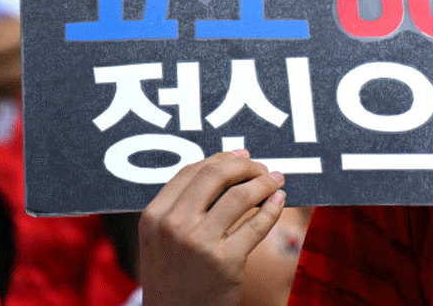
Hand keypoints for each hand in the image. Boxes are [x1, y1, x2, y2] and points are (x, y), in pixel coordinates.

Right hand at [139, 150, 286, 305]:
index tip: (241, 156)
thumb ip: (180, 205)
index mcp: (154, 216)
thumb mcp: (159, 239)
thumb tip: (224, 165)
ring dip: (265, 182)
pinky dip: (273, 207)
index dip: (221, 158)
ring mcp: (199, 244)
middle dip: (245, 165)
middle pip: (216, 175)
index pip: (191, 171)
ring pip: (241, 195)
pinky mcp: (226, 262)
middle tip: (262, 168)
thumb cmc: (172, 276)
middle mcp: (173, 226)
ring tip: (276, 180)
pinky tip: (279, 200)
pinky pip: (258, 223)